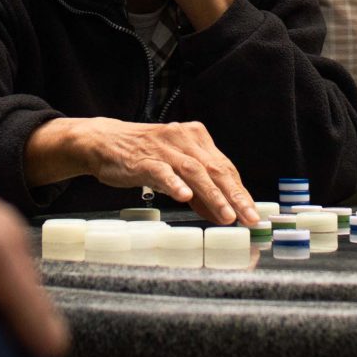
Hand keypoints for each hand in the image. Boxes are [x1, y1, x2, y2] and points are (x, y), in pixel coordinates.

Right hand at [25, 117, 259, 226]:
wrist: (103, 142)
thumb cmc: (142, 156)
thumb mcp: (176, 170)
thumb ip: (199, 190)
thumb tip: (223, 214)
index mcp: (196, 138)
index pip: (225, 167)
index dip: (240, 191)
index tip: (253, 212)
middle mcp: (184, 139)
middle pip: (216, 169)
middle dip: (236, 196)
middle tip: (250, 218)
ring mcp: (164, 148)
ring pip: (194, 171)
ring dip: (213, 195)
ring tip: (226, 215)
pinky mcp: (143, 159)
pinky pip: (162, 171)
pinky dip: (174, 183)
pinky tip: (184, 196)